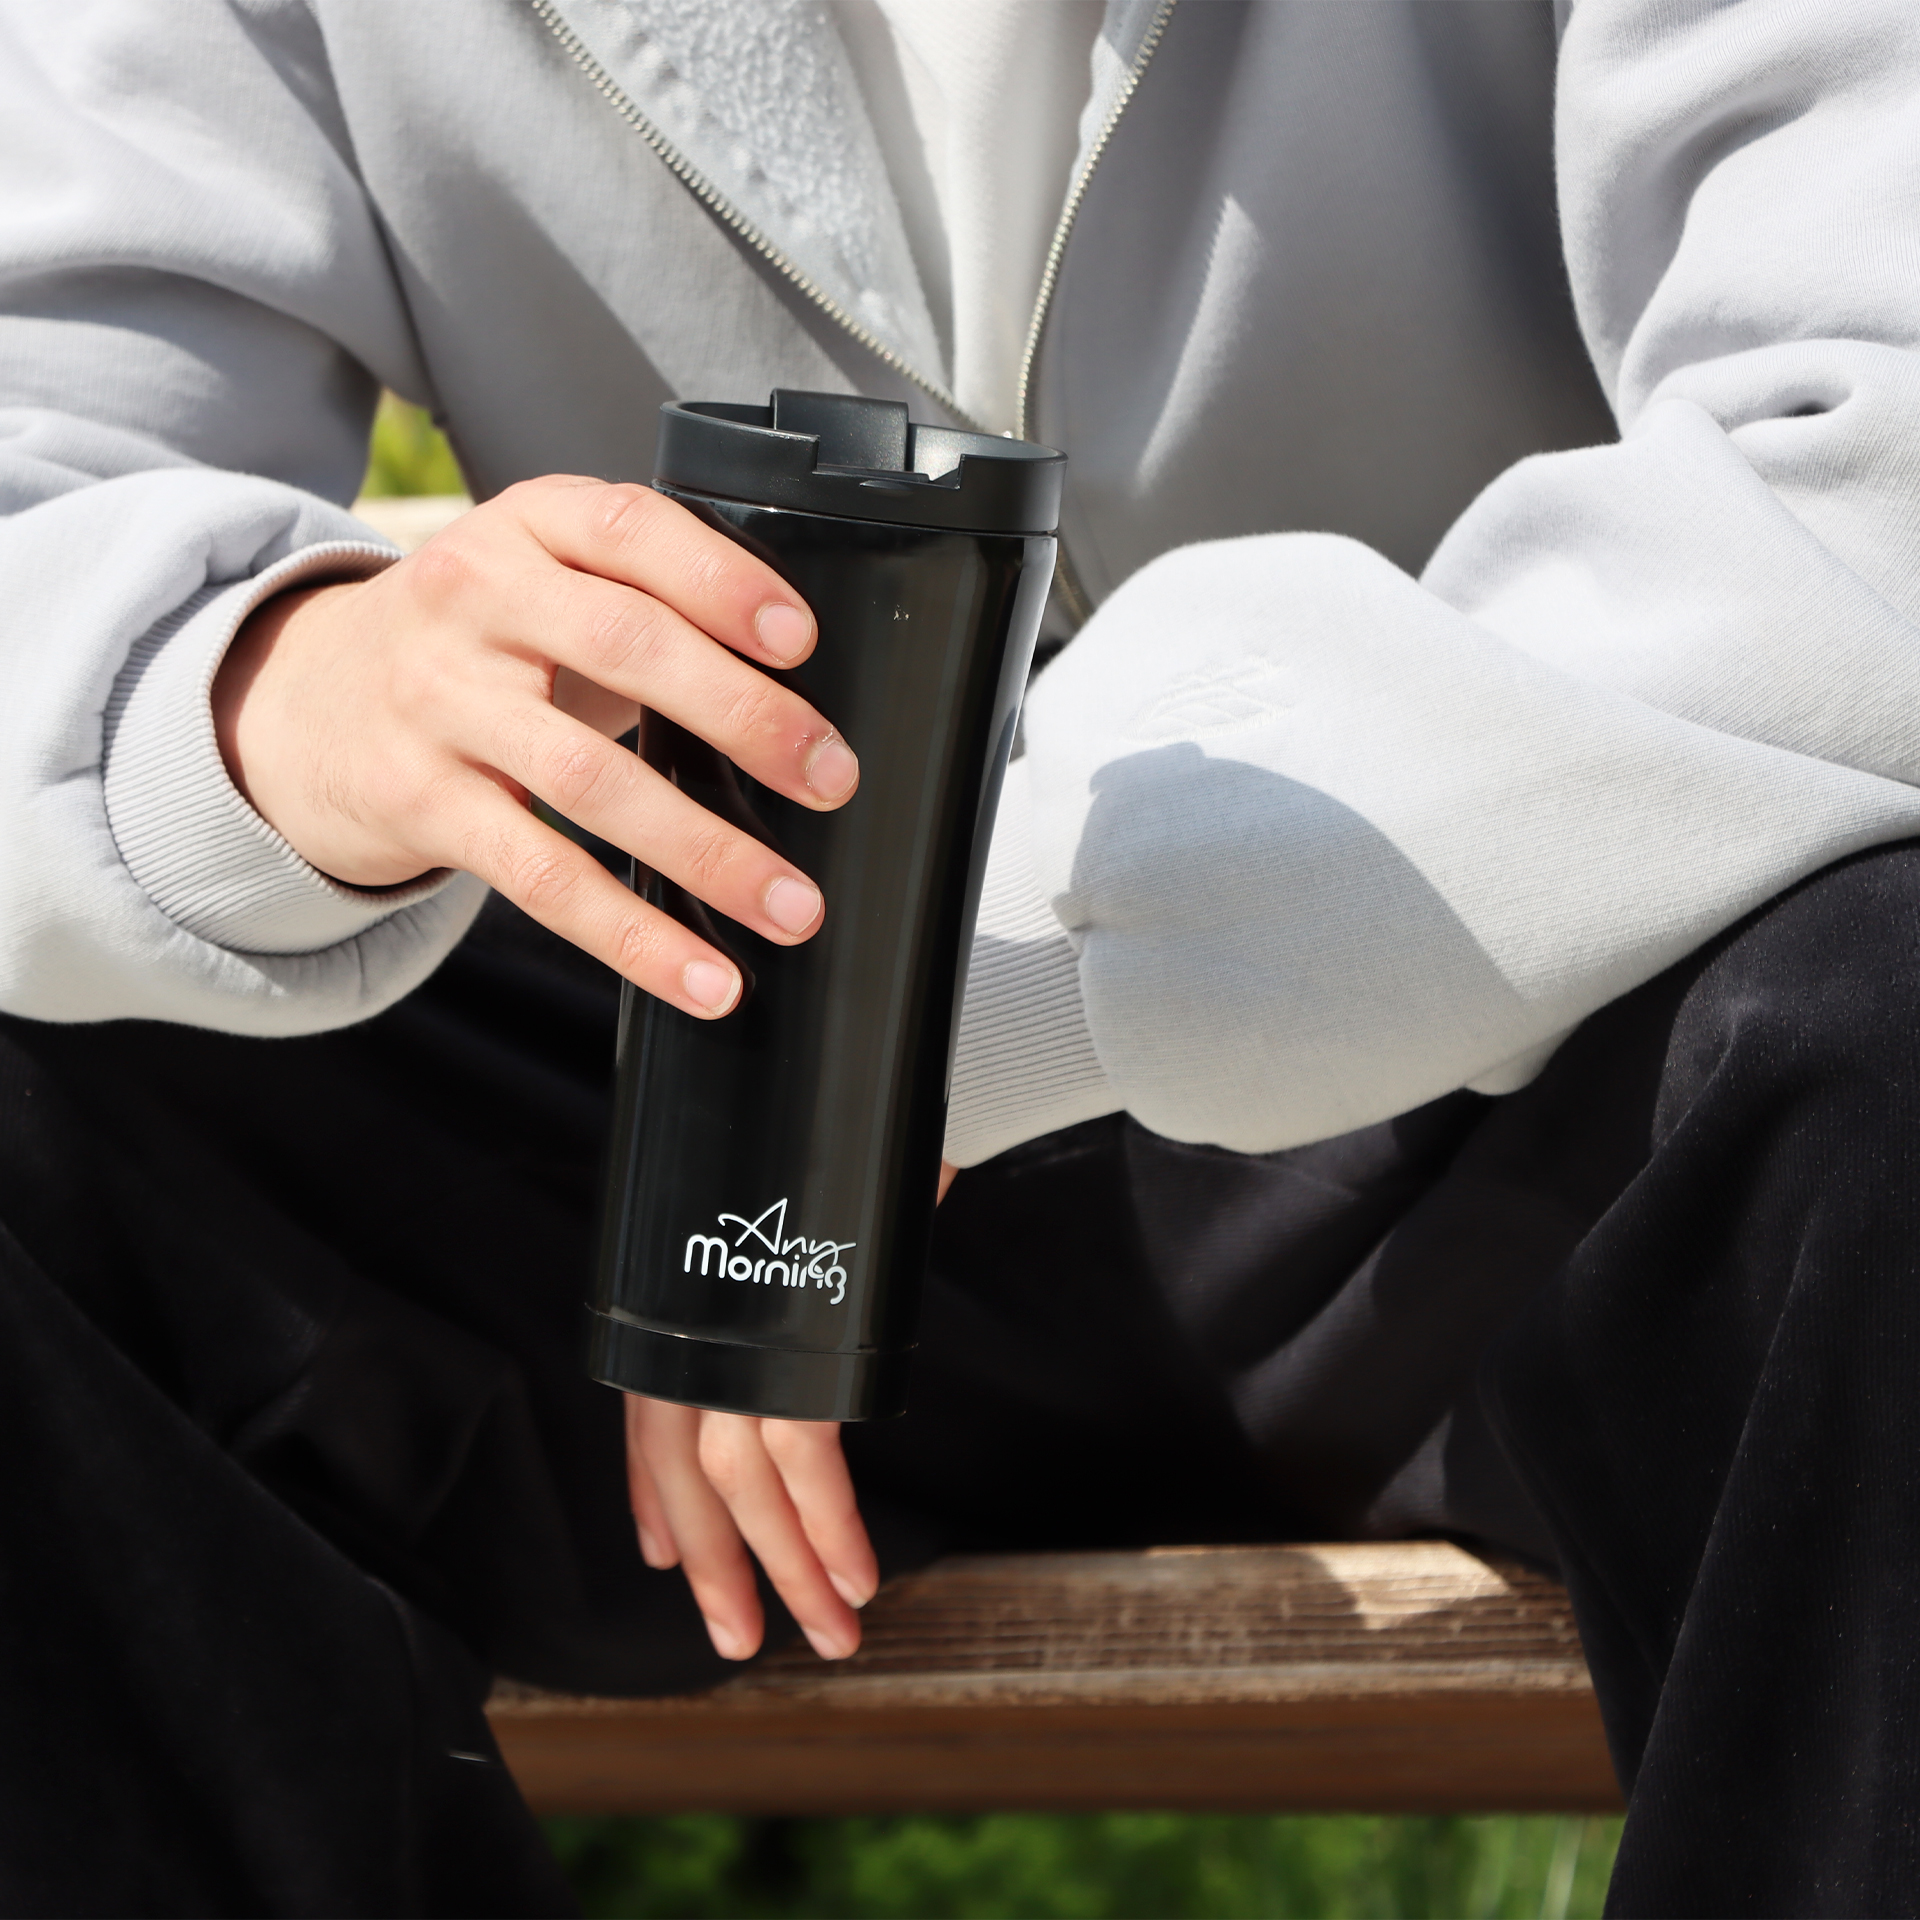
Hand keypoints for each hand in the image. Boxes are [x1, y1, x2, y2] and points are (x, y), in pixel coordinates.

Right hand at [213, 477, 857, 1016]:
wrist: (302, 701)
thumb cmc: (475, 645)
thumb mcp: (543, 580)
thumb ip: (648, 602)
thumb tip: (802, 698)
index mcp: (528, 527)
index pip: (631, 530)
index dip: (721, 581)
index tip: (800, 641)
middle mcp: (475, 600)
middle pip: (625, 648)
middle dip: (744, 718)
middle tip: (830, 779)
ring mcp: (439, 702)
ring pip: (589, 780)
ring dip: (707, 851)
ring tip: (790, 906)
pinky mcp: (419, 802)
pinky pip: (542, 876)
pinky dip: (634, 937)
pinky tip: (702, 977)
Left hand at [625, 1161, 959, 1661]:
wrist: (858, 1090)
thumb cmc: (819, 1142)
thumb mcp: (776, 1226)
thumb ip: (770, 1283)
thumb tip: (801, 1303)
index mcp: (674, 1305)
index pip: (651, 1422)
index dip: (654, 1498)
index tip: (666, 1556)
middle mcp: (689, 1327)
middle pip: (695, 1473)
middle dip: (725, 1570)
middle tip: (741, 1638)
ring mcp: (734, 1336)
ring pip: (747, 1483)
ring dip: (790, 1569)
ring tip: (828, 1630)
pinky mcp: (793, 1344)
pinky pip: (807, 1455)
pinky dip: (831, 1523)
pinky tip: (850, 1573)